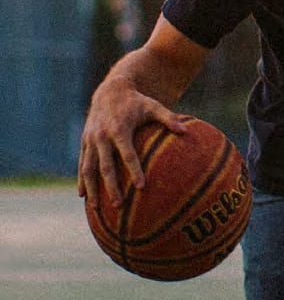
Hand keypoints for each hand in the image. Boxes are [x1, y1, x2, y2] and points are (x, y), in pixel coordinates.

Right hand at [77, 76, 185, 206]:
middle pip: (106, 166)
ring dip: (92, 188)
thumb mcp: (153, 106)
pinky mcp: (85, 142)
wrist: (111, 90)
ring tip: (96, 208)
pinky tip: (83, 196)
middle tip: (119, 205)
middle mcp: (101, 136)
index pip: (127, 153)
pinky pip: (82, 164)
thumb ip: (168, 119)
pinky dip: (82, 180)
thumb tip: (185, 131)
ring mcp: (91, 140)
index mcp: (119, 129)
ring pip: (89, 168)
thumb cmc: (137, 102)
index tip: (142, 187)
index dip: (134, 170)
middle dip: (111, 186)